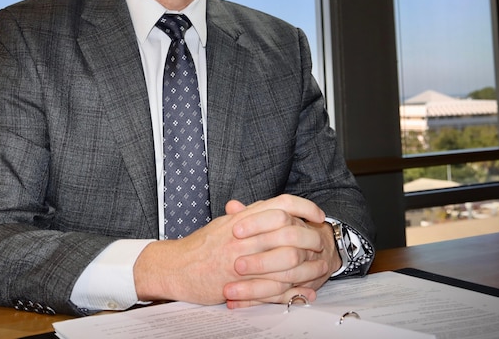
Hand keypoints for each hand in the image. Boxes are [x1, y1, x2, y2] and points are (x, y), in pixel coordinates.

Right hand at [133, 194, 335, 306]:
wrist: (175, 268)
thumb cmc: (199, 247)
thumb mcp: (223, 224)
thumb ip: (245, 215)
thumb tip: (265, 207)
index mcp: (242, 219)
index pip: (280, 204)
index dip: (303, 207)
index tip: (318, 214)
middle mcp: (244, 236)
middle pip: (288, 232)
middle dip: (311, 238)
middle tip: (323, 242)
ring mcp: (241, 260)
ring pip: (284, 260)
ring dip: (306, 266)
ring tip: (322, 268)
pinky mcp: (238, 283)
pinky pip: (271, 288)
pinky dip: (291, 292)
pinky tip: (304, 294)